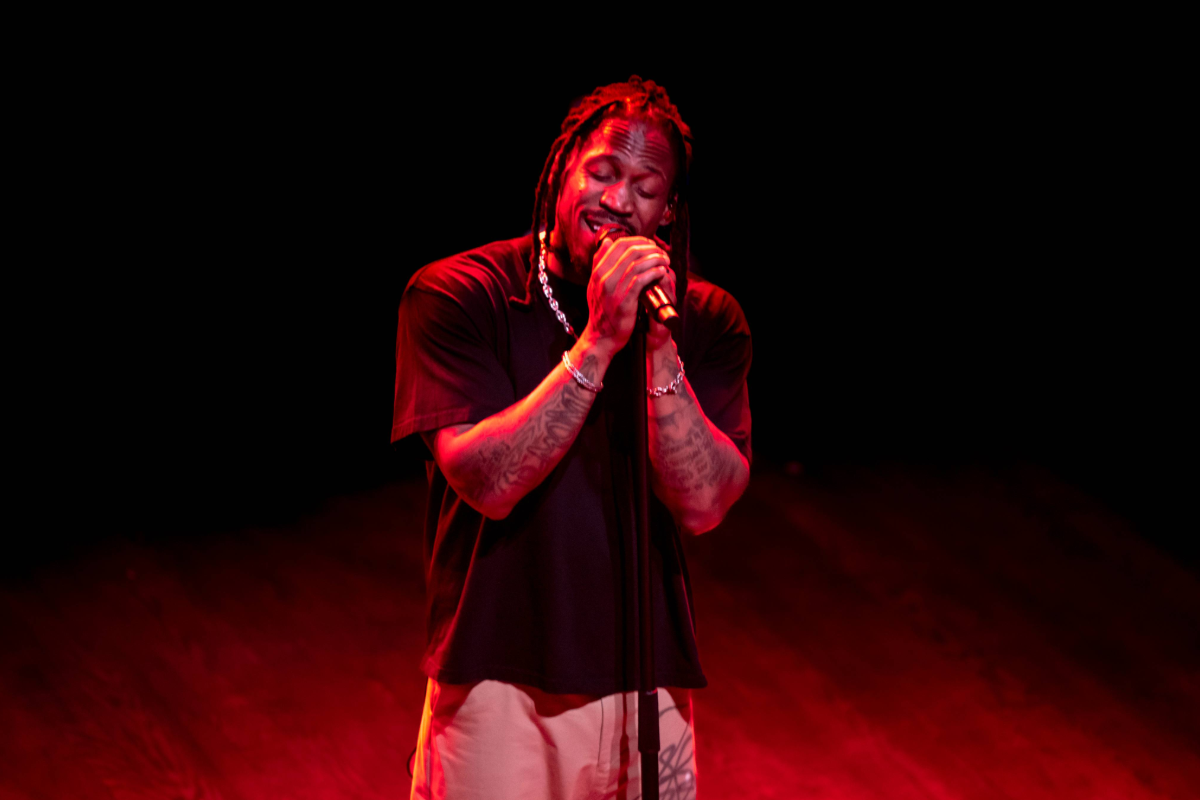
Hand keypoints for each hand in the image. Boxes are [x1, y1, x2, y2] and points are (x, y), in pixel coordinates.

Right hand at [582, 235, 672, 354]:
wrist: (601, 337)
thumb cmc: (602, 312)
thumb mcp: (596, 285)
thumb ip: (600, 263)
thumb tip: (608, 242)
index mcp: (597, 271)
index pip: (618, 244)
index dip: (637, 241)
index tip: (650, 244)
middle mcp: (603, 278)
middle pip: (629, 251)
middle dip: (650, 248)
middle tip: (662, 252)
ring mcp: (612, 290)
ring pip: (636, 264)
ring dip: (655, 258)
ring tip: (665, 260)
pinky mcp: (624, 302)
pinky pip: (640, 280)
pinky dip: (653, 272)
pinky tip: (661, 271)